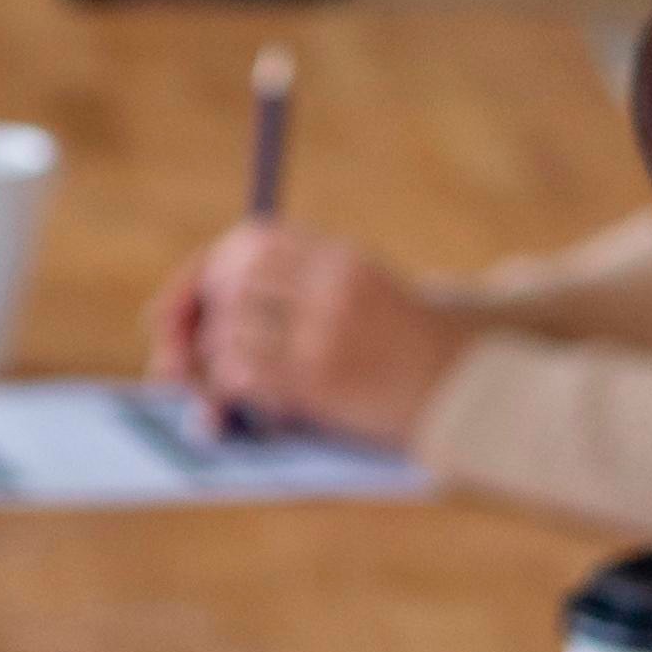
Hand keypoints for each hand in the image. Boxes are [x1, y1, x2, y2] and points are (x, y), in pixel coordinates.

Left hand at [147, 222, 466, 447]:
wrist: (474, 398)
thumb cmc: (403, 358)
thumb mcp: (355, 303)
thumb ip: (288, 299)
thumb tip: (178, 330)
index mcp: (339, 257)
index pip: (248, 244)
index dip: (205, 273)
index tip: (180, 308)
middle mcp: (330, 283)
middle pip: (230, 282)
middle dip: (192, 319)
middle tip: (178, 356)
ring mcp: (327, 327)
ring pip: (229, 329)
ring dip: (214, 362)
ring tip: (224, 387)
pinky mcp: (322, 375)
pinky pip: (244, 371)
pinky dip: (232, 389)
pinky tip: (253, 407)